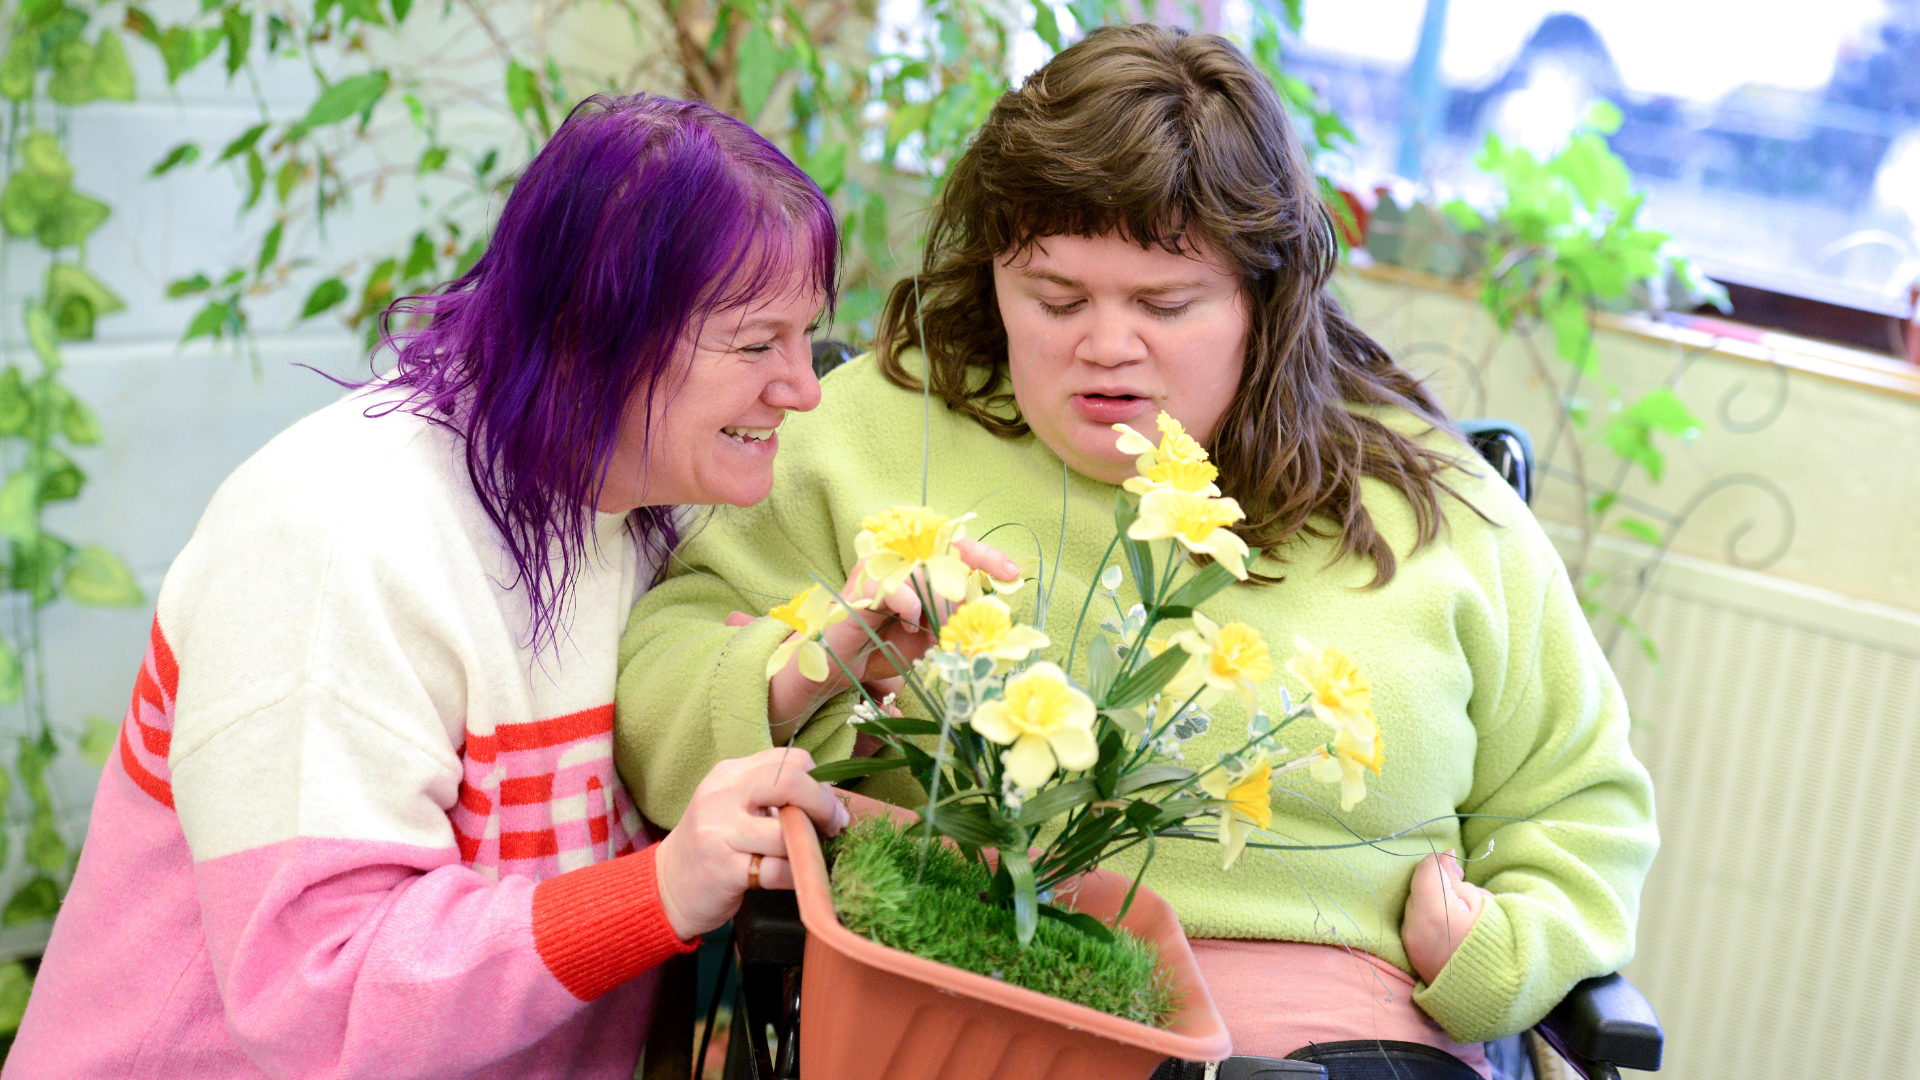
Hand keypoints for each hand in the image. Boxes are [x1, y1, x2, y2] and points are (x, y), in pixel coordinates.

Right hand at [651, 747, 848, 939]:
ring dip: (810, 848)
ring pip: (787, 832)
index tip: (826, 807)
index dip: (819, 783)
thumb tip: (831, 802)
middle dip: (823, 805)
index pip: (790, 760)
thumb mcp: (735, 807)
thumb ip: (774, 796)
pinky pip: (779, 870)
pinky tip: (797, 879)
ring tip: (809, 856)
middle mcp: (721, 796)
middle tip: (832, 827)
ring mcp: (719, 832)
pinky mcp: (723, 870)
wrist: (668, 888)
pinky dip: (798, 876)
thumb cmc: (714, 845)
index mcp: (730, 774)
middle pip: (790, 781)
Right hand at [765, 538, 1019, 735]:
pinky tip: (909, 625)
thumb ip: (952, 623)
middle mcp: (895, 561)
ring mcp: (875, 572)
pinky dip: (909, 605)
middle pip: (943, 549)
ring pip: (921, 568)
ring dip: (938, 600)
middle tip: (970, 612)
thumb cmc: (881, 648)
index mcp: (914, 567)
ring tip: (936, 628)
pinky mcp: (857, 591)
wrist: (835, 668)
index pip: (955, 546)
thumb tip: (985, 619)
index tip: (1012, 574)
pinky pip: (894, 588)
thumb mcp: (928, 639)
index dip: (986, 556)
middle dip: (964, 582)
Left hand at [1401, 849, 1492, 983]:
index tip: (1457, 867)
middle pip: (1418, 889)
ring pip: (1415, 907)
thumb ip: (1457, 879)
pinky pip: (1414, 926)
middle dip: (1436, 886)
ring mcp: (1411, 946)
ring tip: (1458, 917)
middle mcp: (1414, 929)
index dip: (1442, 864)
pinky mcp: (1412, 957)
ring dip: (1431, 903)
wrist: (1497, 994)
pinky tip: (1448, 929)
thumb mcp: (1484, 903)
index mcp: (1434, 913)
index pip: (1426, 870)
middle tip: (1462, 897)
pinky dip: (1427, 921)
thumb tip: (1443, 857)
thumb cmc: (1498, 945)